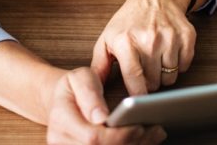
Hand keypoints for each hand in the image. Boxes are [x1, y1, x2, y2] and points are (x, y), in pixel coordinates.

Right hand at [46, 67, 166, 143]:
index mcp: (60, 120)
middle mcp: (61, 140)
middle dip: (133, 143)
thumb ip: (89, 93)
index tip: (140, 127)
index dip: (119, 136)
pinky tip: (143, 140)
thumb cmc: (73, 86)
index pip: (93, 138)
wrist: (60, 99)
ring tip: (155, 135)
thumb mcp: (79, 77)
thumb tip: (100, 117)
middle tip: (157, 130)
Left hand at [91, 0, 204, 94]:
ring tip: (156, 60)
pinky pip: (184, 66)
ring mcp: (170, 38)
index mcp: (126, 41)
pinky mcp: (187, 37)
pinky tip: (169, 53)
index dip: (137, 95)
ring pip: (170, 77)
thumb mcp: (108, 38)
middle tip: (145, 69)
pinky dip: (178, 65)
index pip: (134, 78)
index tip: (137, 101)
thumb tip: (94, 86)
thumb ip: (99, 64)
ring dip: (164, 74)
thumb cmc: (130, 19)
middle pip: (154, 82)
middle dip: (150, 81)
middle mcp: (149, 39)